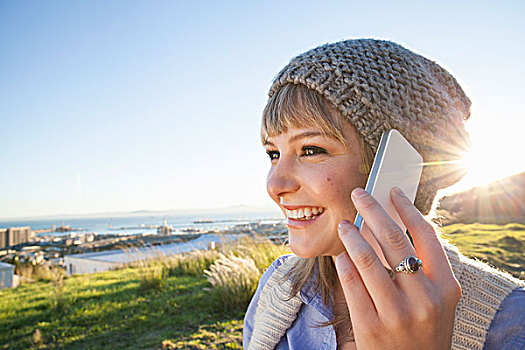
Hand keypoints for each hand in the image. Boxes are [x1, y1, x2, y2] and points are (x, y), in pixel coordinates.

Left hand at [334, 187, 460, 349]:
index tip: (392, 192)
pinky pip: (351, 284)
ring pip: (367, 259)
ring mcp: (396, 314)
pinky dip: (344, 263)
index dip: (407, 207)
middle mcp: (424, 298)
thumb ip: (423, 267)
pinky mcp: (370, 326)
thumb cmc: (424, 330)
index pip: (426, 234)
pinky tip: (340, 253)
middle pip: (394, 239)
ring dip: (352, 235)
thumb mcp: (437, 300)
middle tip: (358, 194)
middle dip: (373, 210)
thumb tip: (392, 224)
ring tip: (345, 223)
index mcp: (445, 287)